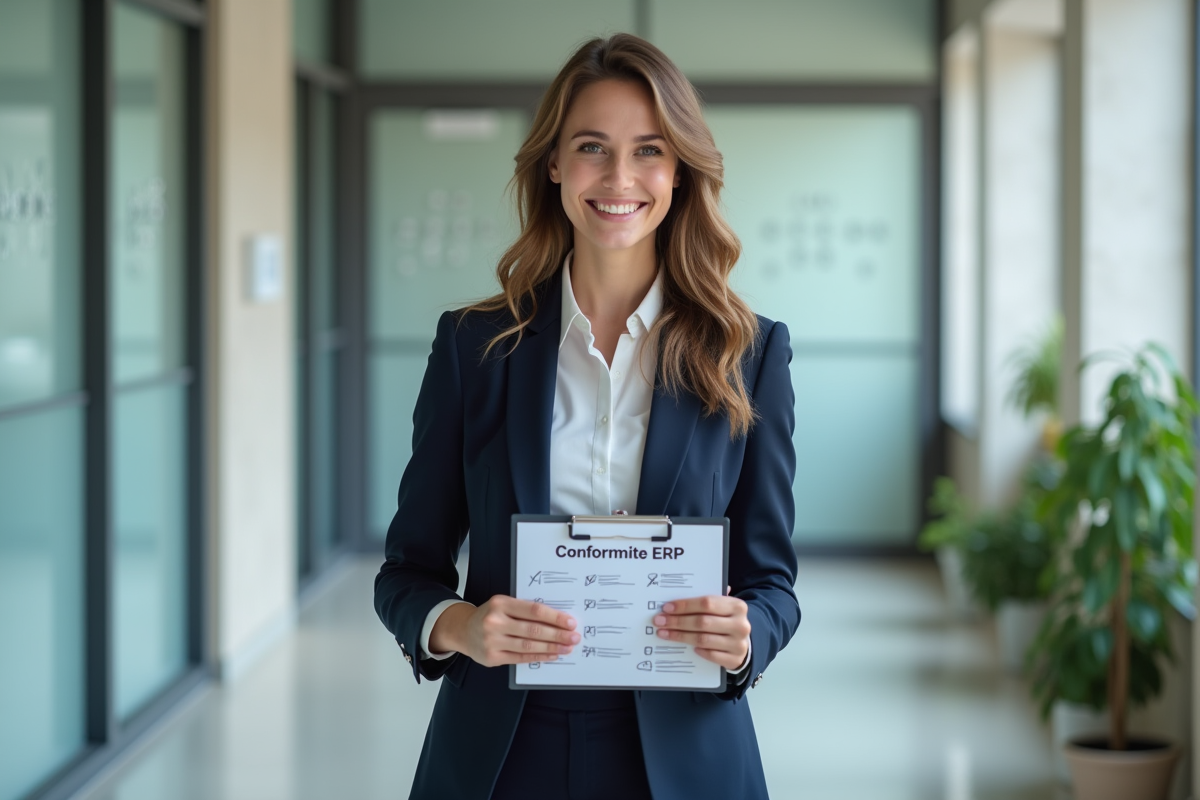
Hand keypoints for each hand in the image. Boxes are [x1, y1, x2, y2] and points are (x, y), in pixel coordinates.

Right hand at [431, 595, 580, 667]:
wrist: (463, 631)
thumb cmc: (490, 615)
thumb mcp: (503, 604)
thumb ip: (525, 610)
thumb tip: (557, 619)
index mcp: (500, 604)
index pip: (533, 610)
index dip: (554, 617)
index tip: (570, 622)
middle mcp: (495, 622)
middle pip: (533, 630)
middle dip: (557, 635)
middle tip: (574, 637)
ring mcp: (492, 641)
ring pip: (528, 646)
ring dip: (551, 648)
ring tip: (567, 648)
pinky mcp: (493, 658)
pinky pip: (521, 658)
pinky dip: (539, 657)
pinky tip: (552, 655)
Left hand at [653, 594, 750, 669]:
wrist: (743, 643)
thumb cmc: (726, 621)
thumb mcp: (722, 608)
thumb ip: (706, 601)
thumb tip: (676, 600)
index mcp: (737, 606)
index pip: (707, 603)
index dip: (685, 605)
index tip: (667, 608)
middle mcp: (740, 625)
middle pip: (702, 622)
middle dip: (678, 621)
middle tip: (659, 621)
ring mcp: (738, 643)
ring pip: (703, 639)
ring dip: (680, 636)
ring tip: (664, 633)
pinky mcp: (734, 659)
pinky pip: (711, 655)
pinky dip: (698, 651)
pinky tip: (688, 647)